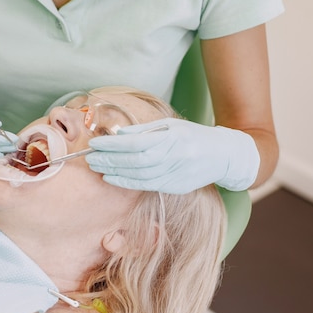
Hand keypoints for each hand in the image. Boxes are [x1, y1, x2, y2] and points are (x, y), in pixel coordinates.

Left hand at [85, 118, 259, 192]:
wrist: (223, 155)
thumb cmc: (193, 136)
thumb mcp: (170, 126)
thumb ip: (144, 130)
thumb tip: (118, 134)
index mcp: (173, 138)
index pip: (136, 142)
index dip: (113, 145)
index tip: (95, 143)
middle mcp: (175, 157)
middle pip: (134, 160)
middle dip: (109, 159)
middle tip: (89, 157)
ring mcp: (175, 174)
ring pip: (138, 175)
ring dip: (114, 172)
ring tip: (97, 167)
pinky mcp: (174, 187)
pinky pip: (145, 186)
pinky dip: (126, 183)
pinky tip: (111, 178)